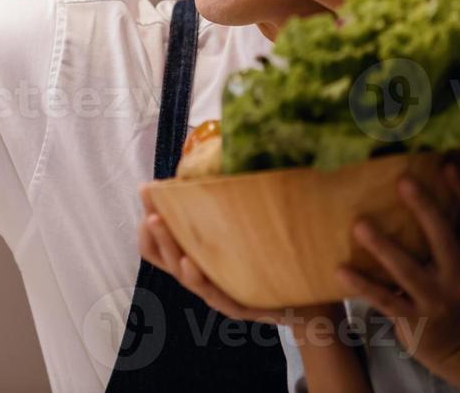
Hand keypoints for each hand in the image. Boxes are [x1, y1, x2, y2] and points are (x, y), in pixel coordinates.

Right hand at [137, 184, 342, 334]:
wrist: (313, 294)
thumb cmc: (274, 253)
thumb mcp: (247, 219)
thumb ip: (228, 197)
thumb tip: (219, 151)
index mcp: (197, 254)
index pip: (160, 239)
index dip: (148, 214)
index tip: (146, 191)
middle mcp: (201, 274)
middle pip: (164, 256)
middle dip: (153, 230)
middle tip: (149, 207)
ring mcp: (217, 293)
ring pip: (184, 275)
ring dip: (169, 248)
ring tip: (159, 223)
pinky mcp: (239, 308)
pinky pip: (215, 296)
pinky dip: (199, 279)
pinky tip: (191, 263)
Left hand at [337, 163, 459, 368]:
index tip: (449, 165)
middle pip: (443, 239)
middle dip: (424, 209)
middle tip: (402, 180)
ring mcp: (436, 300)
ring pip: (408, 271)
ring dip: (383, 247)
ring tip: (359, 224)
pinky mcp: (414, 319)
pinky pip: (384, 300)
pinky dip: (362, 285)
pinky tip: (340, 269)